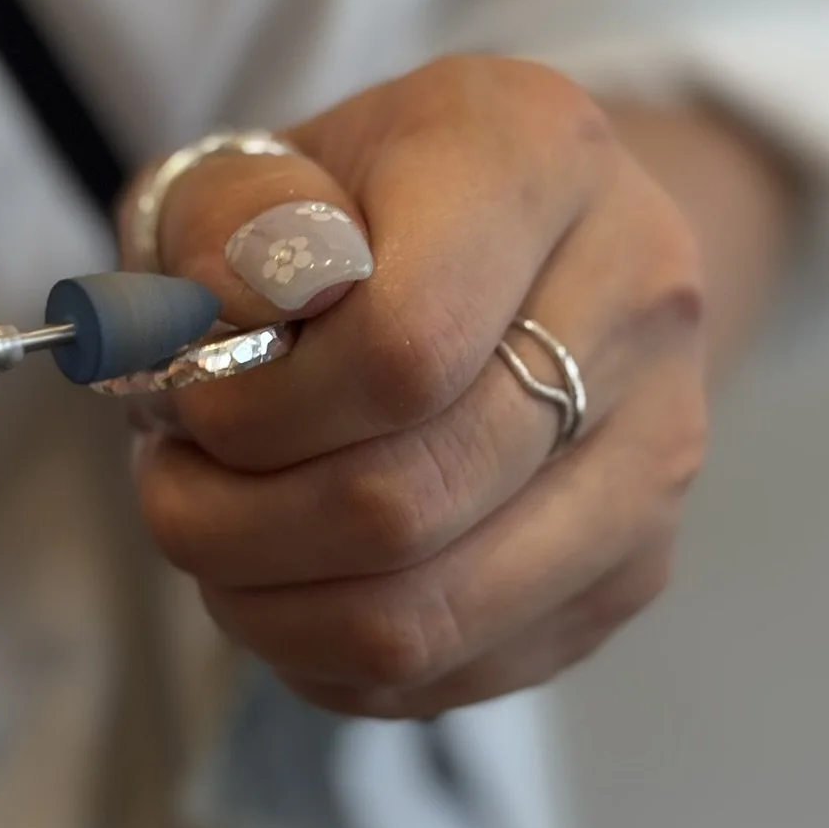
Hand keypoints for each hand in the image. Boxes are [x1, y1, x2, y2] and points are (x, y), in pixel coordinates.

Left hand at [122, 58, 710, 717]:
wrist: (513, 247)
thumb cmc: (358, 209)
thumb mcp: (255, 165)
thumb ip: (223, 220)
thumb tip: (230, 306)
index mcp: (539, 155)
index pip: (399, 348)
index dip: (259, 410)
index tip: (192, 399)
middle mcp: (638, 298)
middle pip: (406, 499)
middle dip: (237, 521)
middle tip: (173, 481)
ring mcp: (656, 448)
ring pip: (426, 614)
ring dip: (268, 604)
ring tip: (216, 534)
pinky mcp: (633, 568)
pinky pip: (449, 671)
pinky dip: (325, 652)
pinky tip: (287, 577)